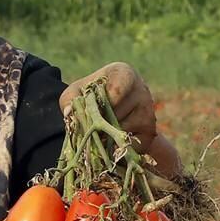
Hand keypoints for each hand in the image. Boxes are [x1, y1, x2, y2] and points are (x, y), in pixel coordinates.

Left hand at [59, 62, 182, 178]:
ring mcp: (148, 112)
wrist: (114, 111)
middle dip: (99, 123)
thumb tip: (70, 111)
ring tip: (99, 130)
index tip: (93, 109)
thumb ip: (70, 99)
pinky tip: (109, 138)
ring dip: (106, 135)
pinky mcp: (150, 132)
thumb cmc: (92, 96)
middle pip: (116, 114)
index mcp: (125, 74)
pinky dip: (115, 146)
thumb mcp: (77, 92)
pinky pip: (129, 144)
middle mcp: (142, 90)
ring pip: (122, 131)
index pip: (116, 91)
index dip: (101, 105)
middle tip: (90, 124)